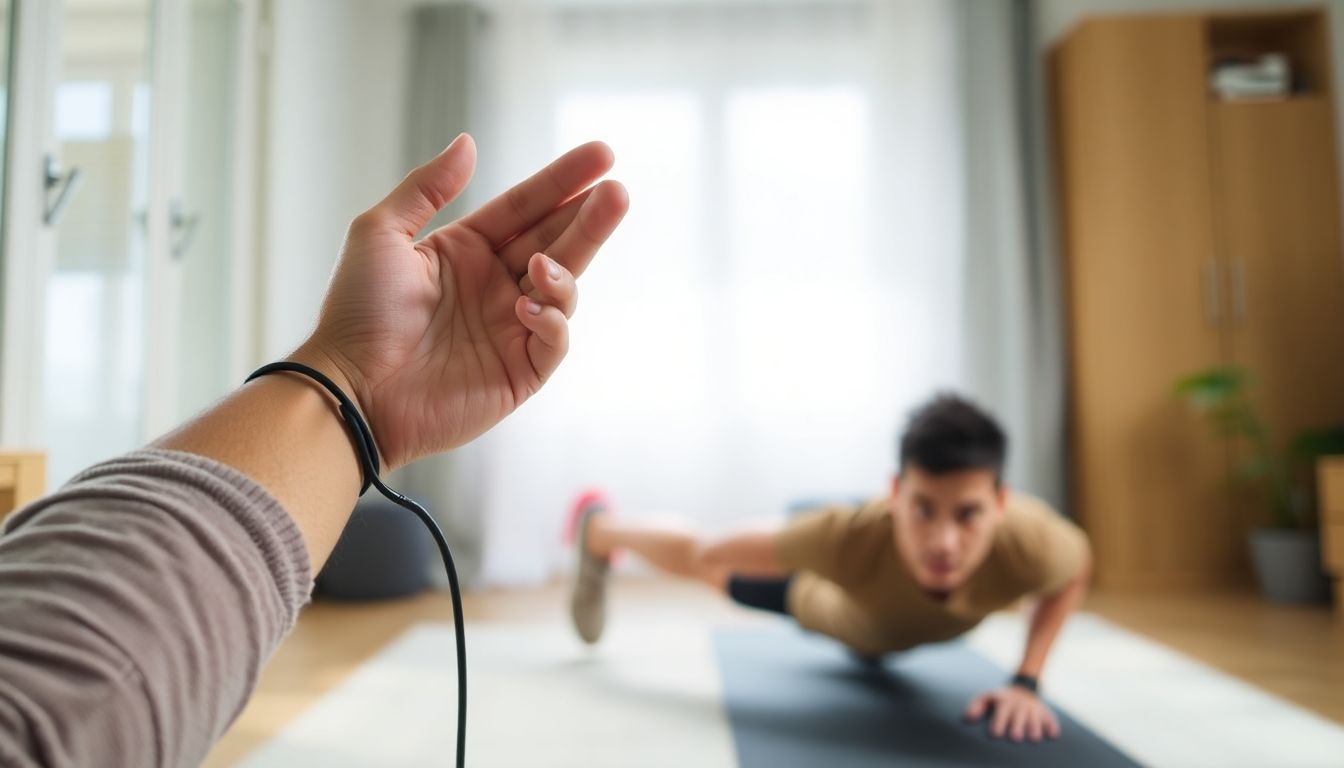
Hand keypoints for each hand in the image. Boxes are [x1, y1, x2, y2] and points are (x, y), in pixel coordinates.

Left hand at [294, 134, 627, 468]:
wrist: (351, 390)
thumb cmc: (356, 314)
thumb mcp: (381, 234)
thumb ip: (428, 187)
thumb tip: (468, 142)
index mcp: (468, 251)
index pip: (527, 208)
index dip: (563, 181)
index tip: (603, 154)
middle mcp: (496, 286)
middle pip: (558, 243)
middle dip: (590, 218)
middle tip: (617, 192)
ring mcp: (511, 330)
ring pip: (564, 290)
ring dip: (566, 271)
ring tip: (543, 267)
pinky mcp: (519, 373)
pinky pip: (554, 340)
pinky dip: (551, 321)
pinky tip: (526, 308)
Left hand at [963, 686, 1059, 742]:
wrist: (1023, 689)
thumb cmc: (1000, 699)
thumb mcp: (987, 697)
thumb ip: (976, 706)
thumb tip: (968, 718)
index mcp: (1005, 701)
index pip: (1001, 713)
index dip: (998, 723)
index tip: (995, 734)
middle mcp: (1020, 705)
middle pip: (1019, 717)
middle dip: (1017, 727)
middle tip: (1015, 738)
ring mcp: (1034, 708)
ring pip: (1035, 718)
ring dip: (1035, 728)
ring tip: (1034, 738)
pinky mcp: (1045, 712)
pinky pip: (1050, 718)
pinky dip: (1052, 726)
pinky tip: (1053, 735)